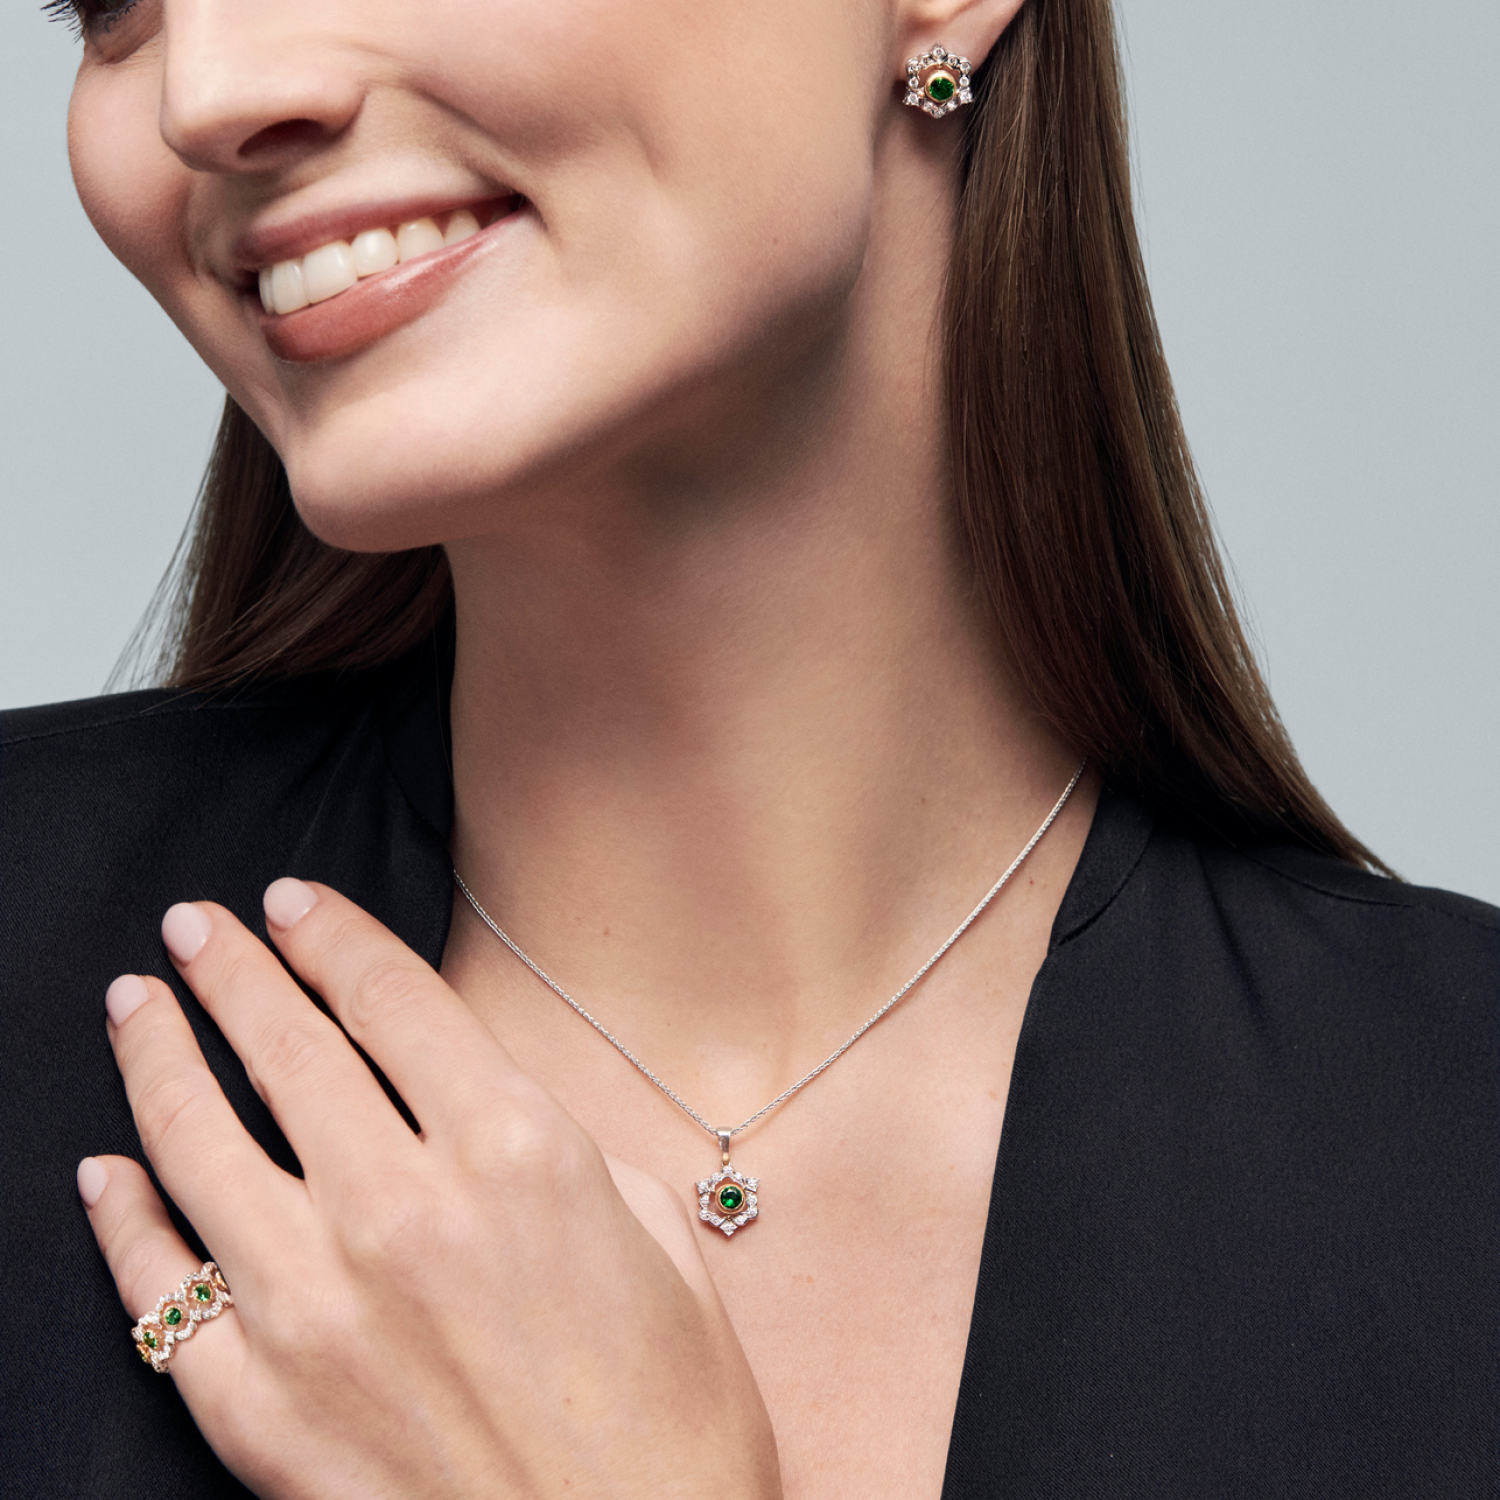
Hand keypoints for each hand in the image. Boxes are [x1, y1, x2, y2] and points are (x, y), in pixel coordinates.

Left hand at [79, 879, 780, 1498]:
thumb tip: (470, 1094)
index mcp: (515, 1152)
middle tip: (193, 926)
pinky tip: (107, 1172)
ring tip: (133, 1007)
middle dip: (231, 970)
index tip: (290, 903)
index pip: (391, 998)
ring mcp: (314, 1314)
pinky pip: (162, 1293)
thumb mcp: (649, 1228)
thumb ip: (554, 1140)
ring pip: (201, 1145)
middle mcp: (401, 1213)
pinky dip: (124, 1220)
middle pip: (287, 1049)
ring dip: (157, 1059)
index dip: (331, 935)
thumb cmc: (671, 1408)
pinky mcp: (260, 1411)